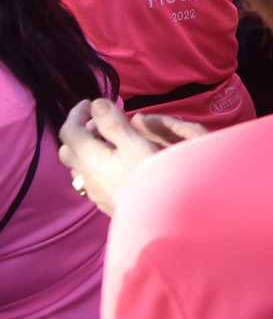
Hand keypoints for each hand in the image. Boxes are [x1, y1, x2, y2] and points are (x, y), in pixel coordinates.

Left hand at [57, 99, 207, 215]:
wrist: (158, 215)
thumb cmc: (149, 175)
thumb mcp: (135, 144)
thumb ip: (113, 123)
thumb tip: (96, 104)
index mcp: (89, 157)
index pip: (70, 130)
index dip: (77, 113)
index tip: (90, 103)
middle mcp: (85, 174)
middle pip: (68, 149)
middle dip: (80, 131)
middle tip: (101, 123)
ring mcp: (92, 190)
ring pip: (77, 165)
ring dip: (86, 150)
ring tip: (108, 143)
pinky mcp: (102, 201)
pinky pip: (89, 179)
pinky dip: (93, 165)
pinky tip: (112, 166)